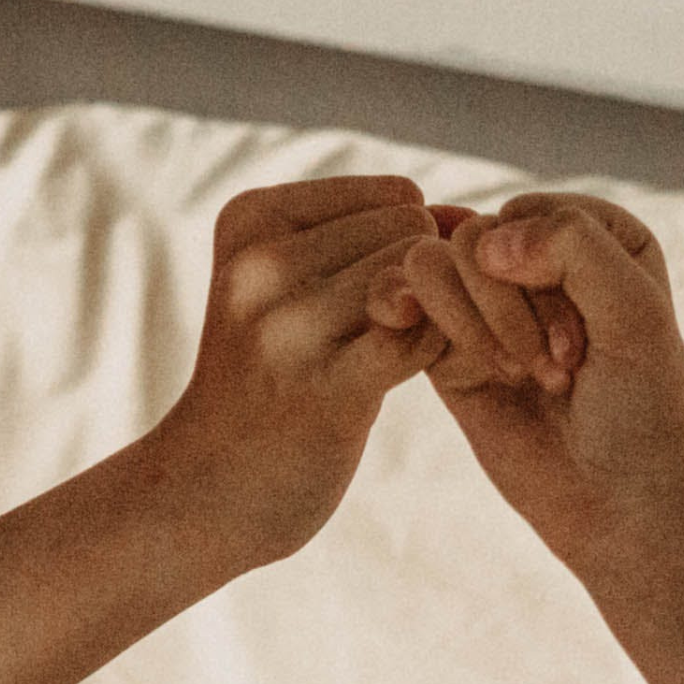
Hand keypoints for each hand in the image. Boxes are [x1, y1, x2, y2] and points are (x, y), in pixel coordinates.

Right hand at [145, 177, 446, 569]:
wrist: (210, 487)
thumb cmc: (274, 378)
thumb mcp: (294, 286)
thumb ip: (382, 241)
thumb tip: (472, 217)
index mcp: (251, 218)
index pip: (398, 196)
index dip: (416, 251)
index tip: (388, 301)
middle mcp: (261, 262)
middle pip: (415, 235)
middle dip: (429, 284)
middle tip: (403, 336)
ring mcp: (287, 324)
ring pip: (424, 280)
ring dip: (438, 321)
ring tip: (398, 357)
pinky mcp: (324, 385)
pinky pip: (422, 337)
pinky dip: (437, 355)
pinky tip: (406, 380)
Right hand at [373, 193, 683, 575]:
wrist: (619, 503)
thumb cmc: (644, 411)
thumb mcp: (635, 312)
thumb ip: (573, 245)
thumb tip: (483, 237)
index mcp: (598, 235)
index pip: (530, 214)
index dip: (548, 274)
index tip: (589, 347)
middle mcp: (540, 259)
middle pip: (475, 236)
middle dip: (510, 307)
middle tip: (557, 373)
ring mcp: (487, 303)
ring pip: (431, 260)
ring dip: (474, 322)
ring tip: (520, 377)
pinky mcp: (446, 349)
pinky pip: (401, 300)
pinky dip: (419, 322)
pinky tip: (466, 366)